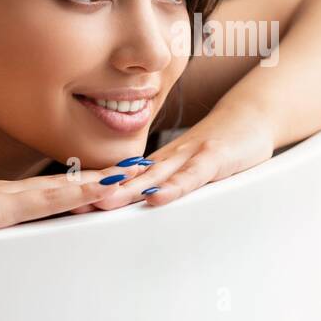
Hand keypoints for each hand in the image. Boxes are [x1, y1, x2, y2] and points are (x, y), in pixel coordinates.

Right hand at [0, 163, 150, 242]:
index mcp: (0, 200)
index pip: (53, 193)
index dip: (85, 188)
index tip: (114, 184)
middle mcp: (10, 194)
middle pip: (70, 186)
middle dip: (107, 180)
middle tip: (142, 173)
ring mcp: (7, 197)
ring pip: (70, 188)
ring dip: (105, 183)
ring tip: (139, 176)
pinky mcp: (0, 206)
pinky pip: (51, 199)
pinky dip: (82, 193)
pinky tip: (106, 189)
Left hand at [70, 100, 275, 212]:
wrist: (252, 116)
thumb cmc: (221, 145)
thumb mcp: (188, 167)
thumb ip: (166, 183)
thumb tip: (139, 204)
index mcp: (161, 162)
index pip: (123, 176)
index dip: (97, 188)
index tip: (69, 200)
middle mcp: (170, 157)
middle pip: (131, 177)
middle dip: (101, 191)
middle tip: (72, 204)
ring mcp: (191, 155)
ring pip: (155, 176)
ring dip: (128, 189)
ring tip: (103, 202)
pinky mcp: (215, 158)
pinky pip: (192, 176)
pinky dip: (174, 187)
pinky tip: (157, 197)